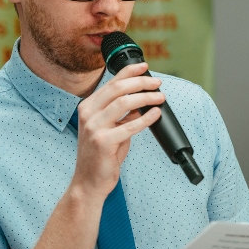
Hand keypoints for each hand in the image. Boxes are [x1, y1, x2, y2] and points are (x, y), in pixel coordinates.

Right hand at [70, 62, 164, 200]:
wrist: (89, 181)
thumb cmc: (101, 156)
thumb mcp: (110, 129)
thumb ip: (122, 115)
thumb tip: (142, 101)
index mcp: (88, 107)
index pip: (111, 82)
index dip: (129, 71)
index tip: (144, 66)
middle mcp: (88, 113)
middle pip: (118, 88)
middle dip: (141, 82)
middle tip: (157, 83)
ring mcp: (94, 127)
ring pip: (124, 103)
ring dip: (146, 97)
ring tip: (160, 97)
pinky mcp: (103, 141)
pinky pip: (130, 125)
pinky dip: (146, 118)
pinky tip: (155, 114)